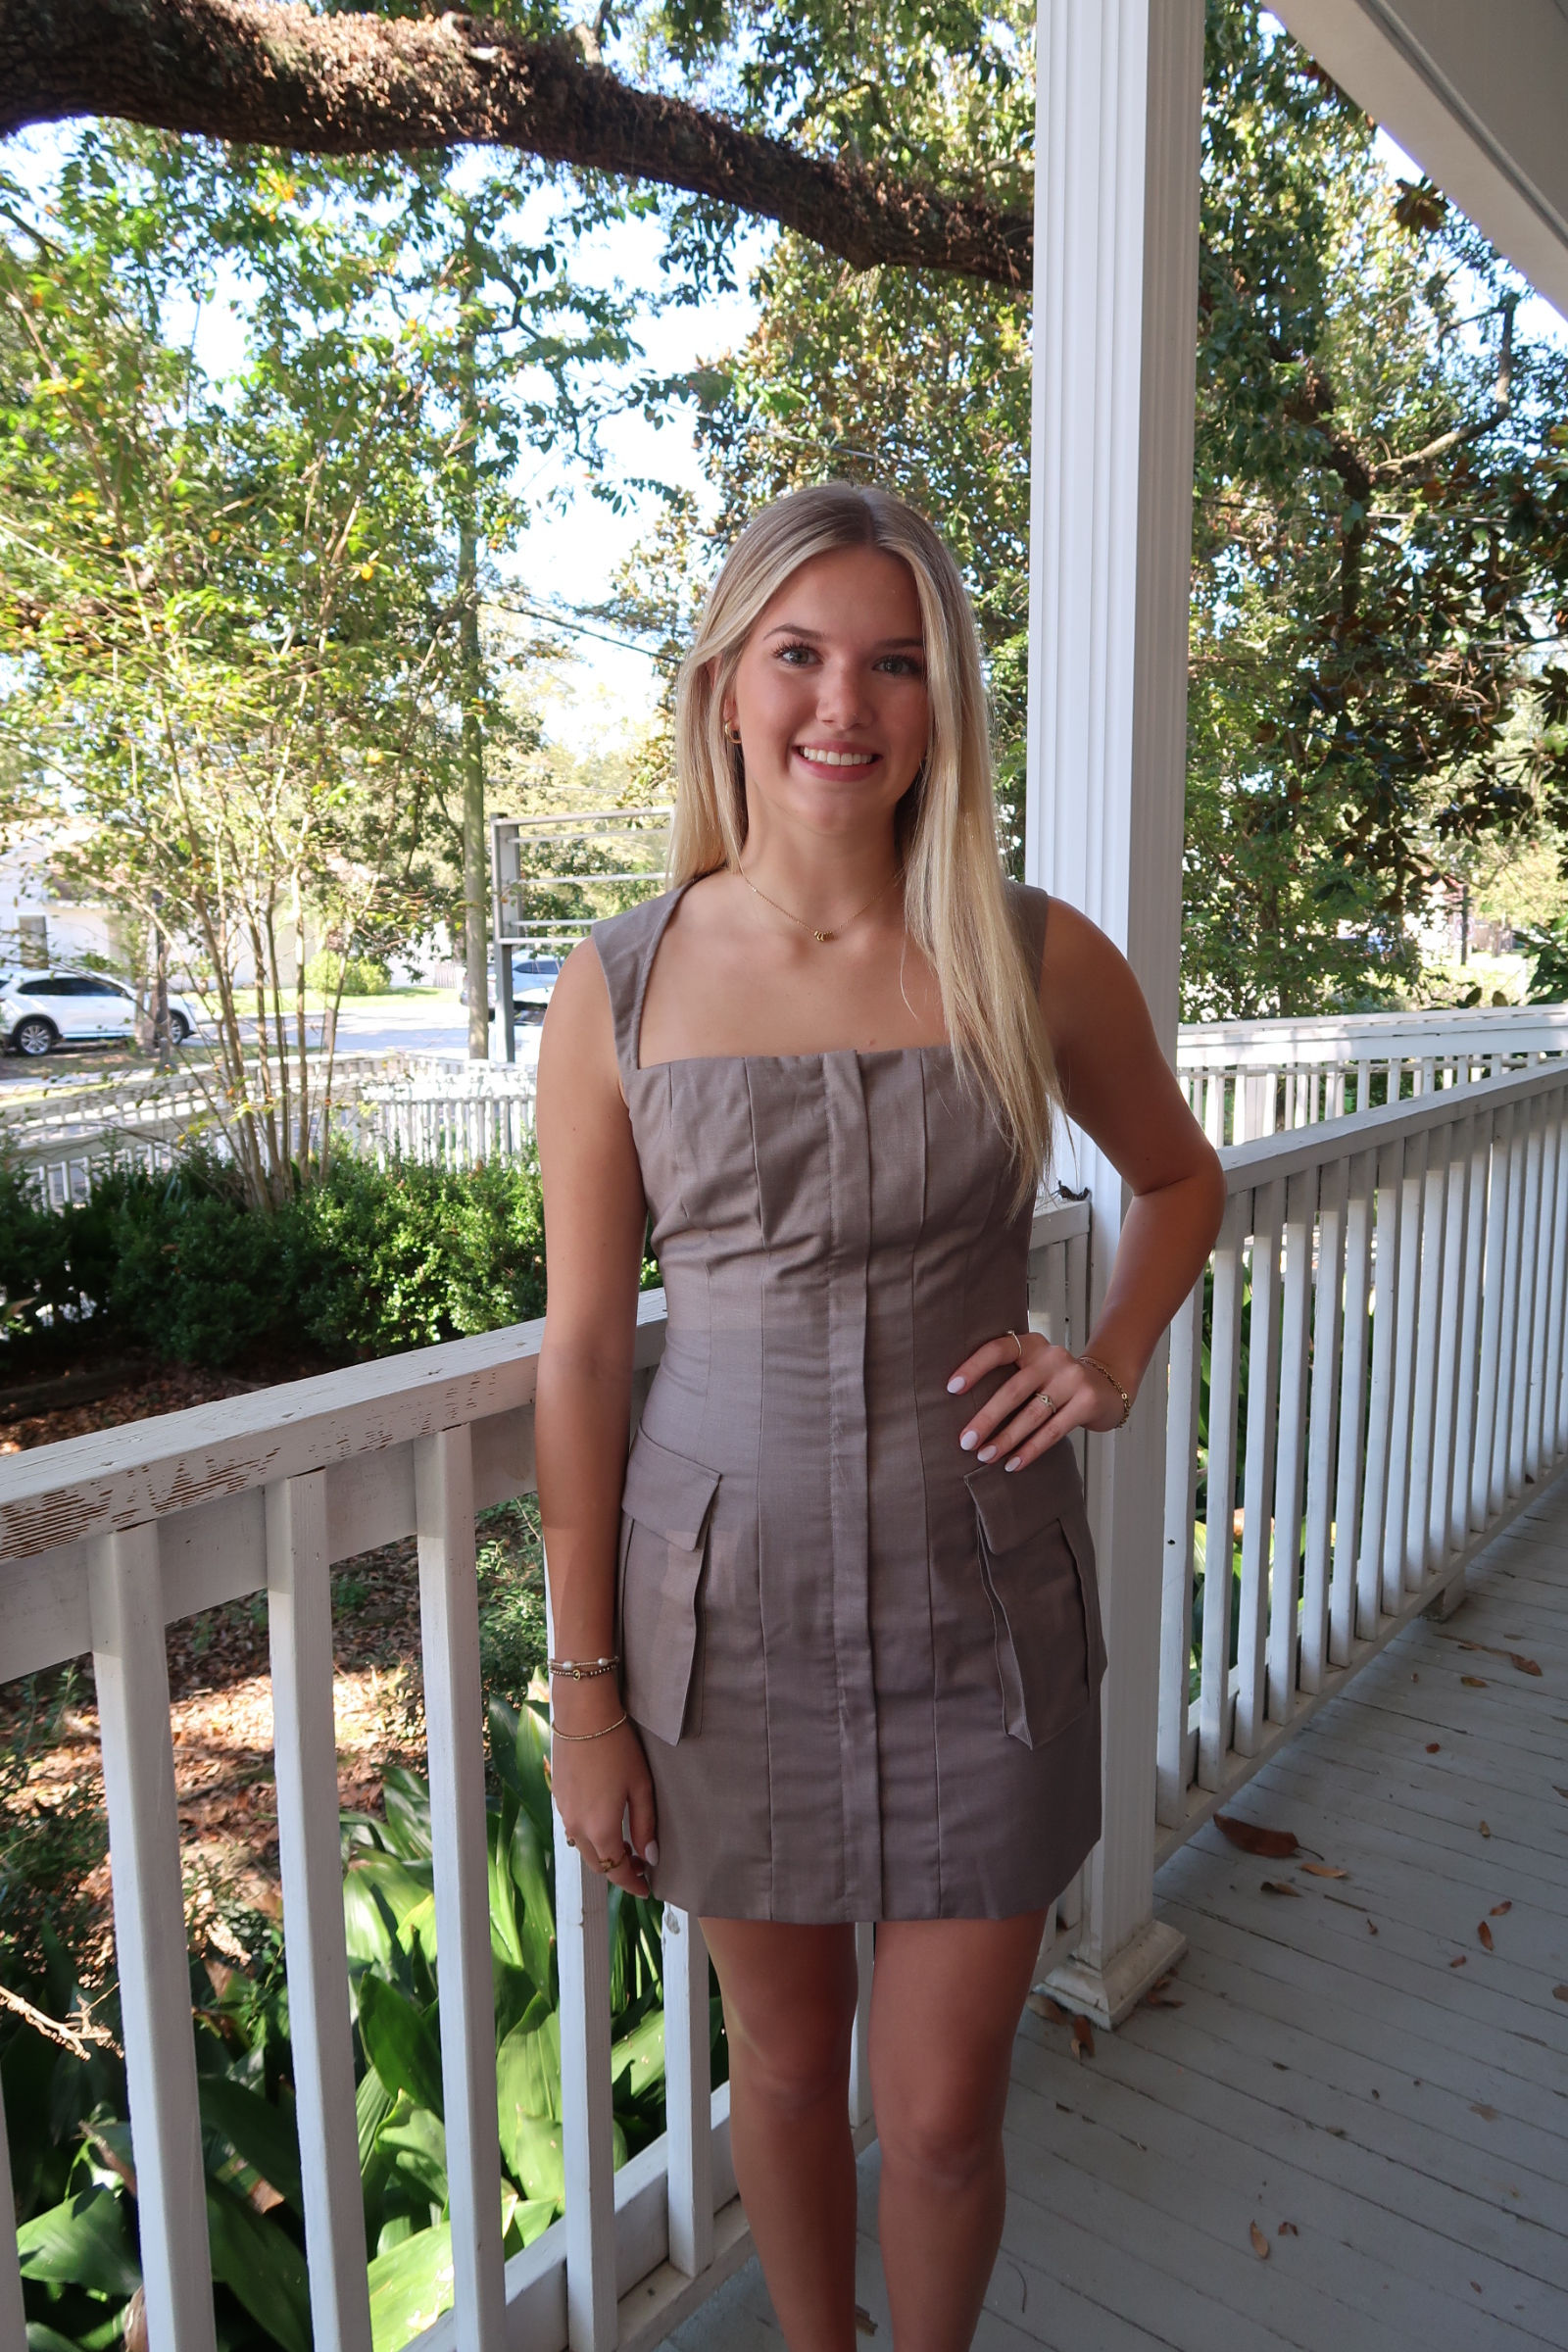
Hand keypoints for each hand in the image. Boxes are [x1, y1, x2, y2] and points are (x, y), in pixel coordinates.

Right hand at [550, 1687, 657, 1896]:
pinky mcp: (558, 1797)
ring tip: (626, 1844)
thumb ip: (644, 1826)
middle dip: (618, 1870)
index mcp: (600, 1829)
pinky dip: (590, 1836)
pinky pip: (574, 1828)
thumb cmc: (618, 1748)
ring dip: (603, 1853)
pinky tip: (605, 1822)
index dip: (632, 1884)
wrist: (583, 1716)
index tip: (646, 1889)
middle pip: (597, 1864)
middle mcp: (576, 1827)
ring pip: (583, 1847)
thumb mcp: (641, 1787)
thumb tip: (649, 1857)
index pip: (616, 1870)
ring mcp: (563, 1812)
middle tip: (639, 1864)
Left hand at [947, 1331, 1130, 1472]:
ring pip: (1032, 1414)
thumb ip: (1008, 1378)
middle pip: (1013, 1390)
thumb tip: (963, 1412)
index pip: (998, 1349)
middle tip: (965, 1441)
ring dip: (1006, 1439)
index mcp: (1033, 1345)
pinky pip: (1053, 1430)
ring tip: (985, 1456)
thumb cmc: (1056, 1383)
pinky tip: (1013, 1463)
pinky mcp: (1087, 1402)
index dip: (974, 1367)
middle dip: (986, 1418)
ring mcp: (1073, 1378)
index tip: (951, 1389)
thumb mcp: (1034, 1369)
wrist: (1107, 1386)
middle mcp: (1053, 1357)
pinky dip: (1030, 1449)